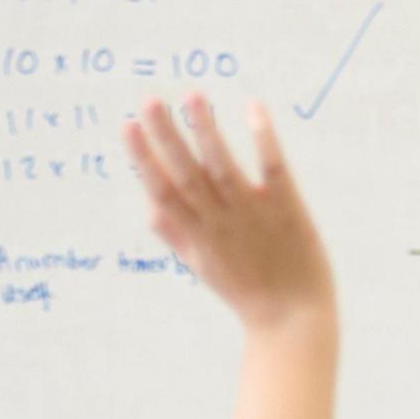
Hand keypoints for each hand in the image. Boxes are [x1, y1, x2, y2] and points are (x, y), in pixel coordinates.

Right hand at [125, 94, 331, 335]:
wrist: (292, 323)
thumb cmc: (246, 292)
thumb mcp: (202, 267)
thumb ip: (176, 236)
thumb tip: (149, 208)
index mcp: (197, 235)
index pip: (162, 191)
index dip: (143, 159)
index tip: (127, 125)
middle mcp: (220, 222)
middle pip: (187, 175)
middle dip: (166, 137)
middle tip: (150, 99)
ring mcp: (253, 215)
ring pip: (224, 168)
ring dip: (207, 132)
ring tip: (193, 95)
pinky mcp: (287, 210)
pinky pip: (273, 171)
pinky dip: (263, 141)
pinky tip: (252, 108)